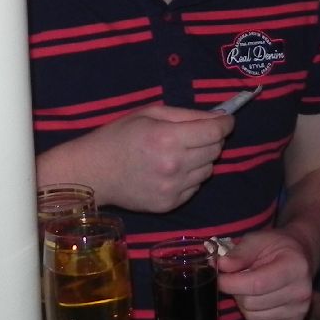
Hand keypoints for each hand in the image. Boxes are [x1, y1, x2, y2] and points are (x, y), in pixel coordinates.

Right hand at [85, 105, 233, 212]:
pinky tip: (170, 171)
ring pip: (209, 170)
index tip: (225, 121)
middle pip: (216, 150)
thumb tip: (220, 117)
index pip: (216, 131)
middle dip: (212, 139)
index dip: (225, 123)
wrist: (93, 173)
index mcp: (168, 138)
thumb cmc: (119, 136)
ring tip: (178, 154)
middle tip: (194, 135)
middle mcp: (174, 165)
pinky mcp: (169, 205)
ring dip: (201, 159)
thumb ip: (187, 114)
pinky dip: (190, 177)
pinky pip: (195, 187)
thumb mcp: (150, 113)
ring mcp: (173, 188)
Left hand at [217, 229, 314, 319]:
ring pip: (252, 317)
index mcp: (295, 267)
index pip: (257, 284)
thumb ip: (240, 252)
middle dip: (237, 291)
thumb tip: (222, 265)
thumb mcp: (259, 239)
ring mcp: (299, 310)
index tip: (220, 278)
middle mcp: (301, 292)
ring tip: (250, 287)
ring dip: (243, 303)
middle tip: (239, 279)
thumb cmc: (278, 246)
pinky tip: (259, 298)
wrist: (302, 257)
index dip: (232, 283)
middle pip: (252, 303)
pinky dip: (252, 313)